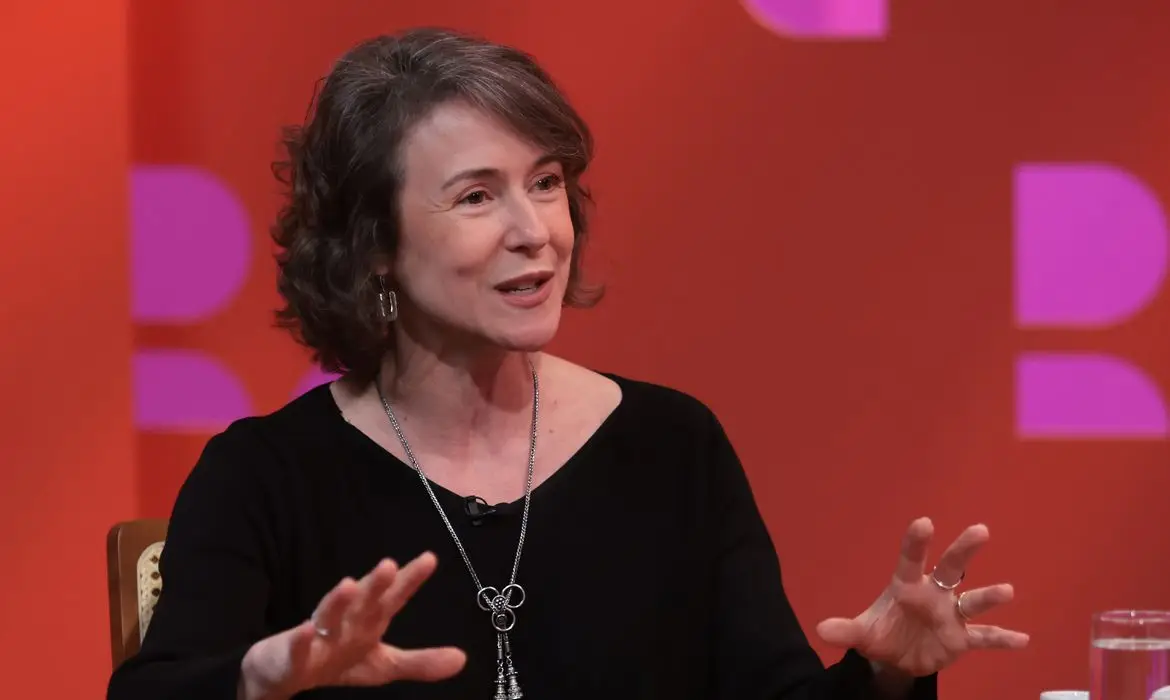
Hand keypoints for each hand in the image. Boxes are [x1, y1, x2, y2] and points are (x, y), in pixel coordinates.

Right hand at [238, 552, 465, 699]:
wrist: (285, 673)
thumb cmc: (338, 660)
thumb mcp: (384, 665)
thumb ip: (421, 662)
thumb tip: (462, 659)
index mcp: (369, 620)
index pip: (393, 596)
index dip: (410, 579)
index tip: (430, 559)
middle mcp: (346, 620)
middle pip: (363, 599)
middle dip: (375, 583)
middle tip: (389, 564)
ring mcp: (318, 634)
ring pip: (328, 615)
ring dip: (337, 600)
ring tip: (348, 584)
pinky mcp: (292, 654)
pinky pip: (297, 647)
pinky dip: (300, 638)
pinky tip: (305, 629)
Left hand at [815, 517, 1028, 677]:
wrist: (898, 657)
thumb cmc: (882, 631)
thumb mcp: (861, 633)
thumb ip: (844, 630)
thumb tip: (821, 630)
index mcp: (906, 585)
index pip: (910, 559)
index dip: (916, 541)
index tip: (923, 522)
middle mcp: (933, 594)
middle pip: (950, 568)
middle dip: (963, 550)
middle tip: (980, 530)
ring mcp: (951, 615)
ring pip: (972, 600)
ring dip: (988, 596)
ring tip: (1006, 590)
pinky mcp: (962, 638)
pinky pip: (985, 637)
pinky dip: (1002, 638)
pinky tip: (1023, 639)